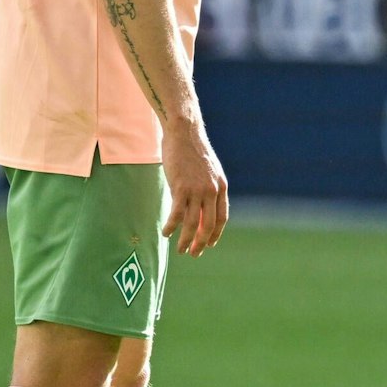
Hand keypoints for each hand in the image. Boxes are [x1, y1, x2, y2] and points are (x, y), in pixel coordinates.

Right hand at [162, 123, 228, 255]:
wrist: (184, 133)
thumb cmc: (193, 152)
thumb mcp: (208, 172)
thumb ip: (208, 190)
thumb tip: (201, 210)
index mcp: (221, 187)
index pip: (221, 218)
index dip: (215, 234)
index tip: (208, 244)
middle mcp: (212, 191)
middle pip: (208, 225)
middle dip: (201, 242)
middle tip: (193, 253)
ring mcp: (197, 190)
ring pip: (192, 223)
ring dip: (186, 239)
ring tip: (180, 249)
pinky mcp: (181, 188)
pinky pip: (176, 214)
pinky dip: (171, 227)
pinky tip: (165, 233)